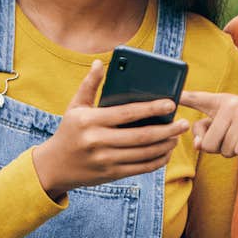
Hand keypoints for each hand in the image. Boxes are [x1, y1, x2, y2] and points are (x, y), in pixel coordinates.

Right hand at [33, 59, 188, 198]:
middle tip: (184, 124)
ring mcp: (104, 160)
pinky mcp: (110, 174)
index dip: (151, 108)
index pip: (127, 113)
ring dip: (165, 146)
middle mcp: (97, 141)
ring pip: (143, 154)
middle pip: (140, 136)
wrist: (53, 167)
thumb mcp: (74, 107)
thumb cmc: (69, 131)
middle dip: (167, 130)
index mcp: (90, 121)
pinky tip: (166, 152)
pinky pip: (140, 168)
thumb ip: (89, 85)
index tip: (171, 104)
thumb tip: (99, 63)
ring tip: (177, 137)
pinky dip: (156, 161)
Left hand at [180, 90, 237, 157]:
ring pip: (226, 150)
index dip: (181, 97)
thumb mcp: (231, 127)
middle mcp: (231, 103)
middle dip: (222, 150)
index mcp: (221, 101)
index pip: (197, 98)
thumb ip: (208, 134)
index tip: (168, 95)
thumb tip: (198, 145)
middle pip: (209, 144)